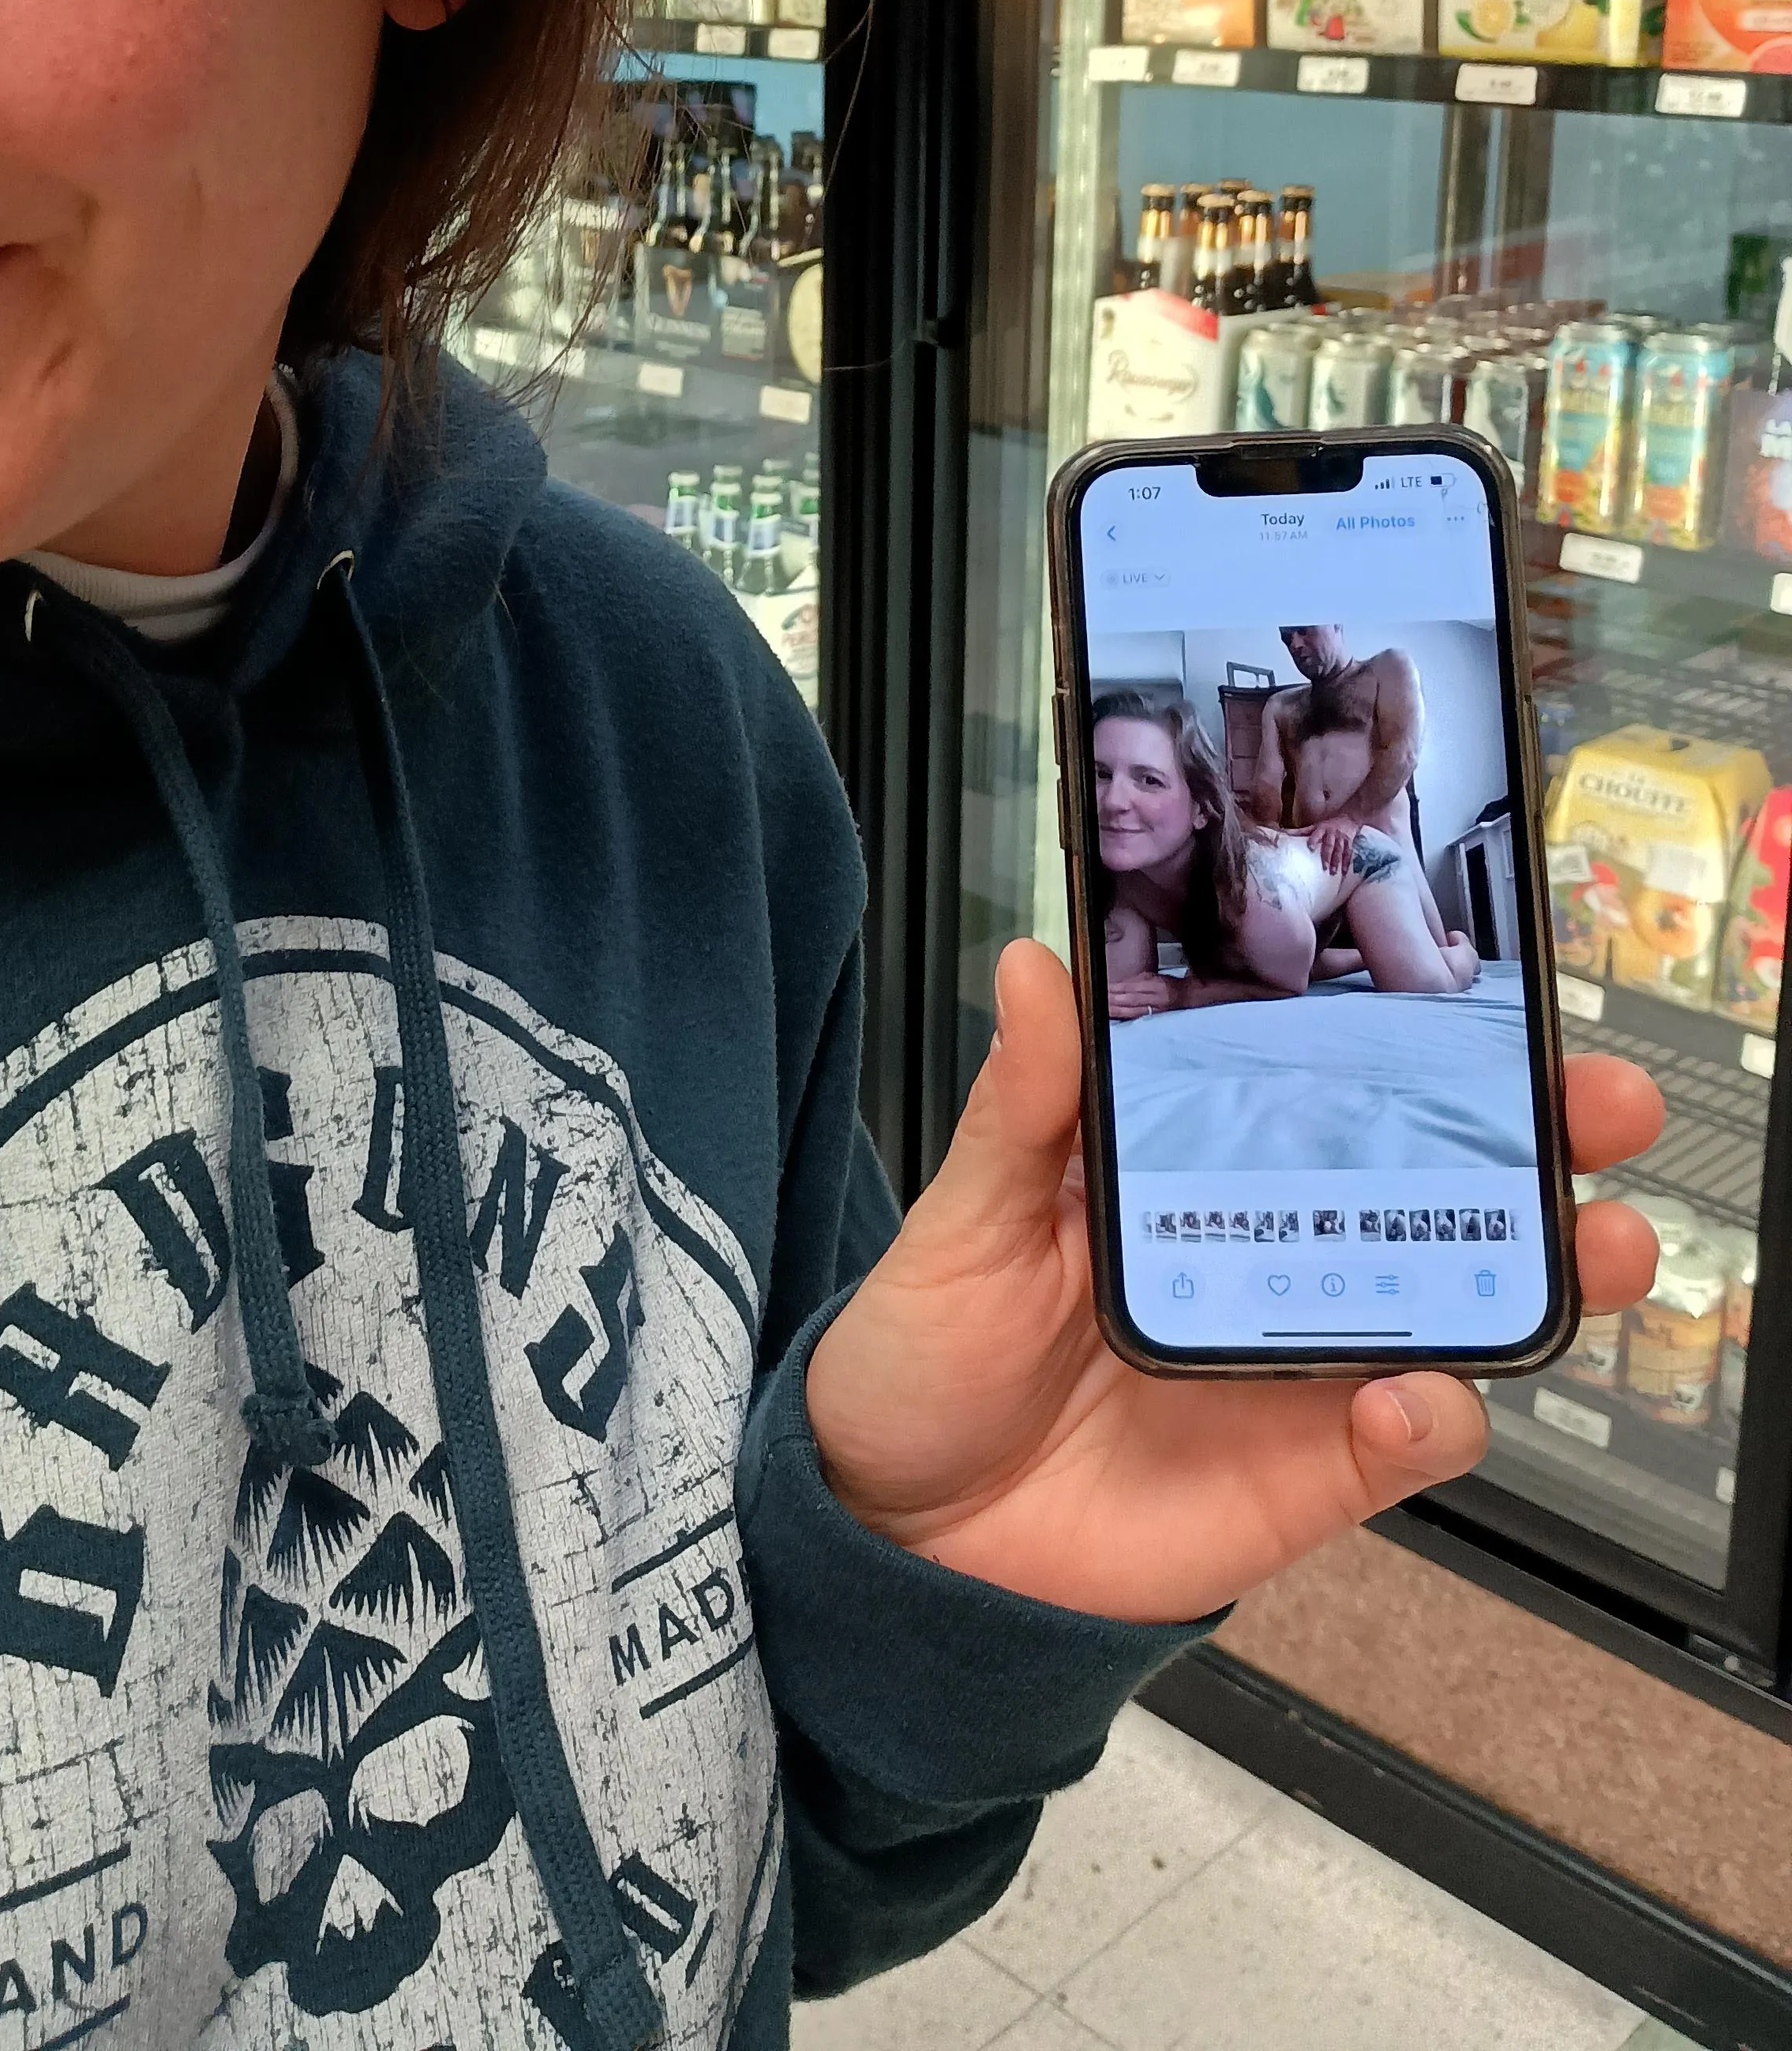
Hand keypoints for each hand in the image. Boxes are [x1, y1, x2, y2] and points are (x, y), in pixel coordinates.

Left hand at [804, 940, 1662, 1626]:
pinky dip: (1432, 1417)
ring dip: (1541, 1271)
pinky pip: (1407, 1441)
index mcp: (1194, 1167)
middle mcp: (1267, 1254)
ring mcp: (1298, 1363)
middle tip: (1602, 1106)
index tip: (1492, 990)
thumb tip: (1041, 967)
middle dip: (1541, 1143)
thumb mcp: (963, 1214)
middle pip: (1434, 1189)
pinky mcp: (1305, 1473)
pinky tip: (1409, 1398)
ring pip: (1457, 1308)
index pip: (1331, 1085)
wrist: (896, 1533)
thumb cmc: (925, 1357)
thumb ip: (1024, 1105)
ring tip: (1589, 1245)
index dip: (1422, 1038)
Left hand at [1105, 964, 1182, 1019]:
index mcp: (1156, 984)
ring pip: (1134, 1011)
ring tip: (1104, 1009)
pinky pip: (1139, 1018)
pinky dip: (1126, 1017)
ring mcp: (1157, 1011)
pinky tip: (1116, 1017)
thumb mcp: (1153, 977)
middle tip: (1100, 1000)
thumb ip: (1136, 981)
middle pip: (1132, 1000)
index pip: (1133, 987)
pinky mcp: (1157, 1018)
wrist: (1187, 996)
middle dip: (1114, 1001)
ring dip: (1117, 1011)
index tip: (1104, 988)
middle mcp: (1157, 998)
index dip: (1117, 988)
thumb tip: (1118, 985)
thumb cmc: (1168, 984)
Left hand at [1306, 813, 1360, 878]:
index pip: (1317, 834)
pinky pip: (1348, 854)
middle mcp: (1332, 833)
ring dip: (1337, 862)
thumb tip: (1285, 833)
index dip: (1314, 840)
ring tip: (1333, 872)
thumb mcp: (1315, 825)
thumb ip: (1301, 831)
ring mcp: (1342, 838)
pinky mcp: (1350, 843)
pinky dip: (1346, 863)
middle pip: (1330, 845)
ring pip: (1339, 851)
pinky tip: (1344, 872)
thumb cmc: (1327, 824)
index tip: (1310, 848)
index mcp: (1322, 829)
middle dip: (1327, 856)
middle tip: (1324, 867)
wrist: (1349, 818)